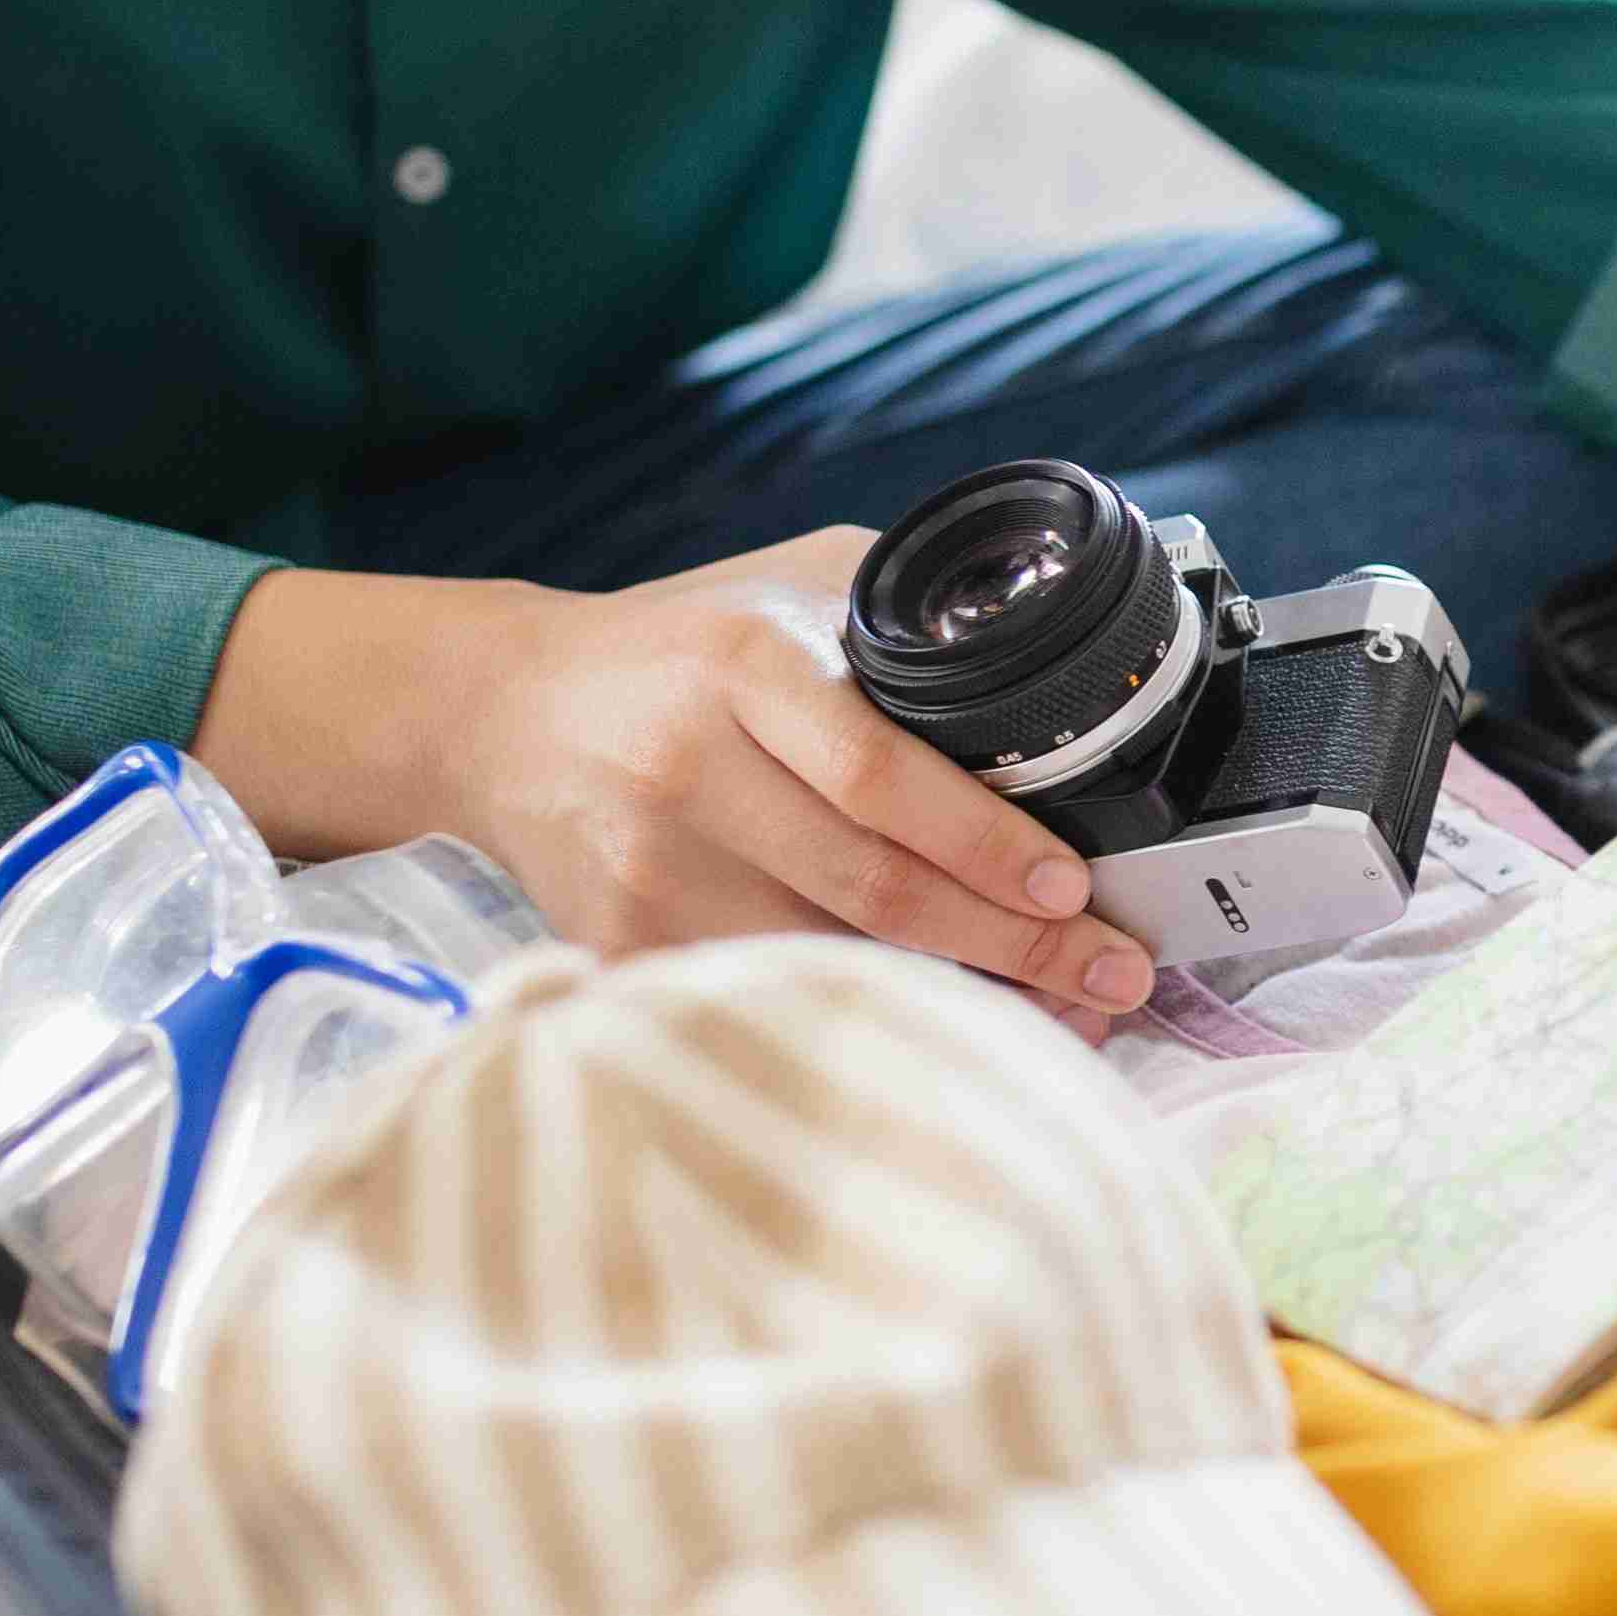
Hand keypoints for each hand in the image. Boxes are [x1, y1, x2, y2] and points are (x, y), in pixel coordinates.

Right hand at [199, 536, 1155, 1011]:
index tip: (1072, 883)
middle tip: (1114, 972)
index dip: (982, 840)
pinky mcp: (621, 946)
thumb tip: (1056, 658)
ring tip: (1066, 1011)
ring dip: (960, 999)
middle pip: (871, 887)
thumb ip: (905, 619)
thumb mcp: (789, 587)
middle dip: (1012, 942)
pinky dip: (872, 1022)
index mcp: (739, 666)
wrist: (503, 713)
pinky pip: (772, 998)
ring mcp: (648, 872)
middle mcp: (686, 770)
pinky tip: (952, 1029)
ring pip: (829, 962)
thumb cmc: (680, 649)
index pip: (875, 770)